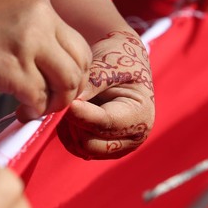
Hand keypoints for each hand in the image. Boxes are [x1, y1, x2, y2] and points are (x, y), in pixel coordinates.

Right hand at [0, 0, 92, 121]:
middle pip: (79, 63)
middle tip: (52, 102)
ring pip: (66, 83)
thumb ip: (35, 34)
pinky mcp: (12, 68)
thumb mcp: (6, 17)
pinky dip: (34, 110)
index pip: (78, 43)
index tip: (58, 86)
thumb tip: (55, 70)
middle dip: (70, 90)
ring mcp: (27, 42)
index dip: (74, 72)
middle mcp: (40, 18)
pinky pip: (40, 98)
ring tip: (36, 107)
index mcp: (40, 3)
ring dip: (55, 103)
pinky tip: (20, 110)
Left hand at [59, 31, 154, 159]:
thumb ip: (92, 83)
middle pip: (89, 144)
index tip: (67, 101)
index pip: (104, 124)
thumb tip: (71, 103)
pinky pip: (74, 147)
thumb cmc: (119, 59)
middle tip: (67, 99)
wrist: (121, 61)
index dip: (81, 114)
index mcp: (140, 116)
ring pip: (79, 147)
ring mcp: (116, 147)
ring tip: (72, 101)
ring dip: (69, 126)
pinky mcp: (100, 149)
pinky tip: (71, 111)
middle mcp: (131, 138)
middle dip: (74, 122)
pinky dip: (67, 131)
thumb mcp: (109, 65)